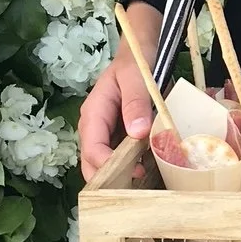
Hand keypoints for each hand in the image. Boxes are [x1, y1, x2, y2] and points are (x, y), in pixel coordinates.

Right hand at [79, 1, 162, 182]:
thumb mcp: (136, 78)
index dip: (107, 165)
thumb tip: (137, 133)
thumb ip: (136, 103)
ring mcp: (105, 133)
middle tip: (137, 187)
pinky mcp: (118, 136)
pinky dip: (130, 167)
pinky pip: (119, 158)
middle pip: (92, 163)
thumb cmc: (135, 63)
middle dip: (110, 179)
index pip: (92, 148)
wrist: (140, 54)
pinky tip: (149, 172)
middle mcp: (94, 127)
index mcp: (93, 114)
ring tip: (144, 184)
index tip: (133, 172)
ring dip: (120, 176)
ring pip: (104, 164)